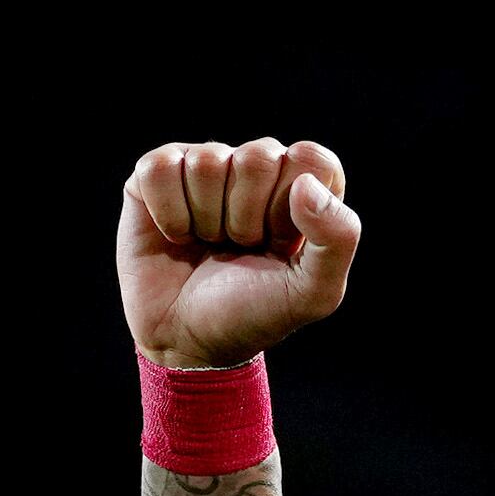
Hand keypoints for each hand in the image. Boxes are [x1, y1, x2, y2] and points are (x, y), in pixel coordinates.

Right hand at [118, 138, 360, 367]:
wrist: (190, 338)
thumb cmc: (257, 311)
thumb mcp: (315, 291)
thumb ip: (338, 238)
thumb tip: (307, 184)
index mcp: (304, 186)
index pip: (311, 157)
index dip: (293, 205)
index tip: (280, 242)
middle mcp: (256, 168)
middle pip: (258, 156)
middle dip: (248, 217)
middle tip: (242, 247)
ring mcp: (204, 166)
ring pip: (207, 161)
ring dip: (207, 218)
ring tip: (210, 243)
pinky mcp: (156, 176)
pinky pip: (161, 168)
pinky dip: (169, 212)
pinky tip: (177, 235)